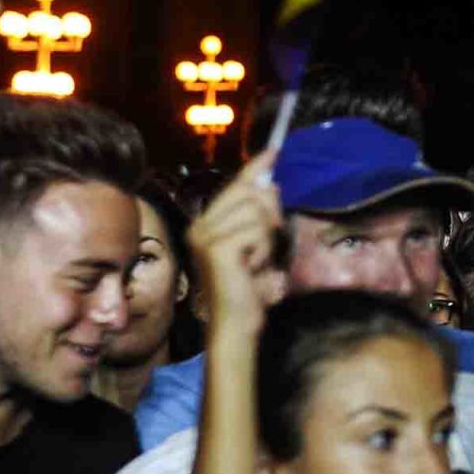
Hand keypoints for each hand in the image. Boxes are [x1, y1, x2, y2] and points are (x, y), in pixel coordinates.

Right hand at [188, 161, 285, 334]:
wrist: (237, 322)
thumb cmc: (248, 289)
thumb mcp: (257, 246)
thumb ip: (260, 217)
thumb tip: (270, 185)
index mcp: (206, 225)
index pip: (235, 187)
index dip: (255, 168)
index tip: (273, 151)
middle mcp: (199, 227)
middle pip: (249, 193)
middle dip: (269, 214)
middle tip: (266, 245)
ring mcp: (205, 236)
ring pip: (256, 211)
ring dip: (266, 238)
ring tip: (254, 261)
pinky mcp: (217, 247)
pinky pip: (256, 231)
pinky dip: (263, 250)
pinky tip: (251, 268)